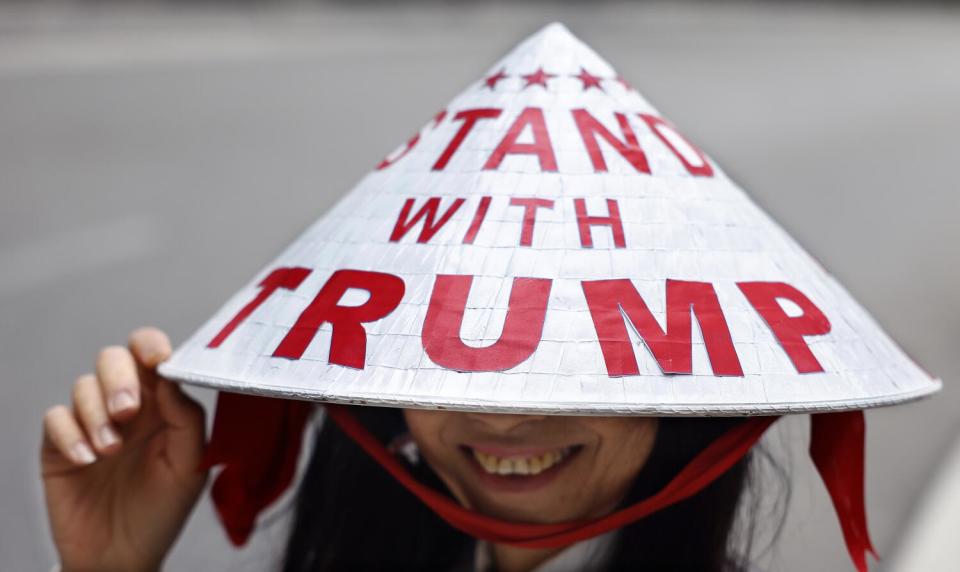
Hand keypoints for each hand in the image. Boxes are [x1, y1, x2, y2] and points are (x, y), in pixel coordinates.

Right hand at [41, 327, 206, 571]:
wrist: (122, 557)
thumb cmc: (161, 510)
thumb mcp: (190, 467)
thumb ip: (187, 419)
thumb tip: (171, 378)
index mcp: (162, 404)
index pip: (153, 356)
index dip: (152, 347)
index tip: (156, 359)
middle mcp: (127, 406)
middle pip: (113, 359)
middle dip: (120, 379)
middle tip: (128, 412)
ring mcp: (91, 422)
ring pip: (83, 386)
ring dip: (97, 414)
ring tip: (110, 451)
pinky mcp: (60, 445)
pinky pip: (55, 419)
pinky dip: (70, 435)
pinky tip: (86, 459)